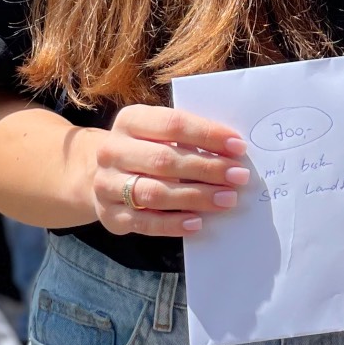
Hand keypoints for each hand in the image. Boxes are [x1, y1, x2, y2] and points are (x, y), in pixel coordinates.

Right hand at [89, 105, 249, 237]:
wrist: (104, 174)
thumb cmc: (147, 148)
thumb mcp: (160, 133)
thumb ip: (189, 137)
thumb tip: (233, 151)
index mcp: (130, 120)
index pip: (173, 124)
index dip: (208, 134)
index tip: (239, 146)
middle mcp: (112, 151)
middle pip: (165, 160)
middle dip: (207, 168)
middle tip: (238, 176)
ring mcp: (107, 185)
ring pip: (155, 193)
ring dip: (196, 197)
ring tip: (227, 199)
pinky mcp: (109, 216)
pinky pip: (144, 223)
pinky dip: (173, 224)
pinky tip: (197, 223)